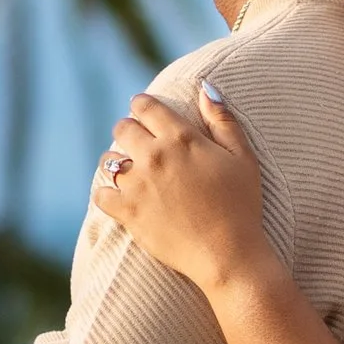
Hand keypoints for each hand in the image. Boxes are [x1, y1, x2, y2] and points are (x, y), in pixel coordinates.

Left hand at [90, 84, 270, 296]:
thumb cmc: (241, 206)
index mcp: (181, 138)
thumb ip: (223, 120)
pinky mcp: (128, 212)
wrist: (228, 255)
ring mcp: (138, 185)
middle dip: (128, 131)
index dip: (142, 105)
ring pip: (109, 161)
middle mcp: (155, 156)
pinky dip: (107, 194)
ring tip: (129, 172)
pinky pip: (101, 194)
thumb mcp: (243, 157)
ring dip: (117, 163)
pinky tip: (118, 197)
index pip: (146, 106)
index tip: (142, 110)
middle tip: (137, 143)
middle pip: (122, 128)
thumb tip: (205, 88)